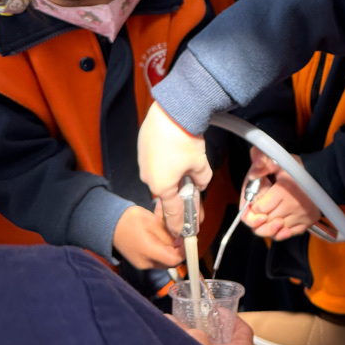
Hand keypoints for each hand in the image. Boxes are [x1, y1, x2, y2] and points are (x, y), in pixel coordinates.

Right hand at [112, 205, 184, 268]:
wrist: (108, 223)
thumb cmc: (128, 219)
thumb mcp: (152, 222)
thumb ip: (168, 233)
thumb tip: (182, 241)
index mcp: (148, 251)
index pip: (175, 260)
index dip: (184, 250)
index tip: (188, 238)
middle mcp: (145, 262)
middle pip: (170, 261)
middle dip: (178, 247)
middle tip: (180, 231)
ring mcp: (142, 263)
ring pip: (164, 258)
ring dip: (170, 245)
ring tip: (168, 227)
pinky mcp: (140, 260)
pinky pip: (156, 255)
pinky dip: (162, 245)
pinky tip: (160, 230)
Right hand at [137, 101, 211, 235]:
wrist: (171, 111)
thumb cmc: (185, 139)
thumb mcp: (201, 164)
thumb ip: (202, 180)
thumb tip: (199, 183)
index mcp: (163, 187)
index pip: (173, 213)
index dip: (180, 224)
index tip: (183, 233)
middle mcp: (149, 178)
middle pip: (167, 193)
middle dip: (180, 194)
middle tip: (193, 193)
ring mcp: (143, 163)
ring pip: (161, 176)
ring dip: (173, 175)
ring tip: (187, 163)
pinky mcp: (142, 148)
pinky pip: (155, 162)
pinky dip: (165, 161)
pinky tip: (176, 151)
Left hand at [242, 148, 319, 241]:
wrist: (323, 175)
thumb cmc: (299, 168)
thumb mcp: (279, 161)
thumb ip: (262, 164)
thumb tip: (252, 174)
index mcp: (283, 192)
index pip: (259, 209)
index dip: (254, 206)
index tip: (258, 200)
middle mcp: (293, 206)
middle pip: (266, 222)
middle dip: (260, 216)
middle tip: (263, 206)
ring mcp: (301, 216)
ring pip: (276, 230)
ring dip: (270, 224)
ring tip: (273, 212)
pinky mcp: (307, 222)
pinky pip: (288, 234)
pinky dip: (281, 231)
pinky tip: (281, 220)